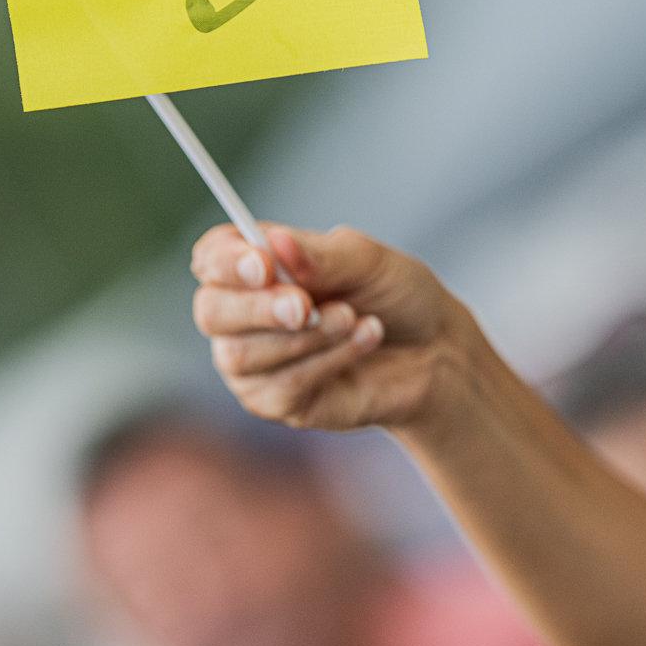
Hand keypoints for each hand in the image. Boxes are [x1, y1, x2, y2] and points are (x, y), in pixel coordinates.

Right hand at [190, 222, 471, 431]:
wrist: (433, 349)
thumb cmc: (394, 294)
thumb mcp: (369, 261)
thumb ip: (321, 255)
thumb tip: (276, 243)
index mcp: (255, 264)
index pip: (212, 257)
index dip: (227, 261)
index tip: (262, 264)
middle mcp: (241, 312)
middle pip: (211, 311)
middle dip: (258, 308)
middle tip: (306, 305)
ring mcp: (253, 361)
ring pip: (243, 355)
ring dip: (308, 337)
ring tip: (355, 318)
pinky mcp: (276, 402)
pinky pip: (282, 387)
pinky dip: (328, 360)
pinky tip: (364, 339)